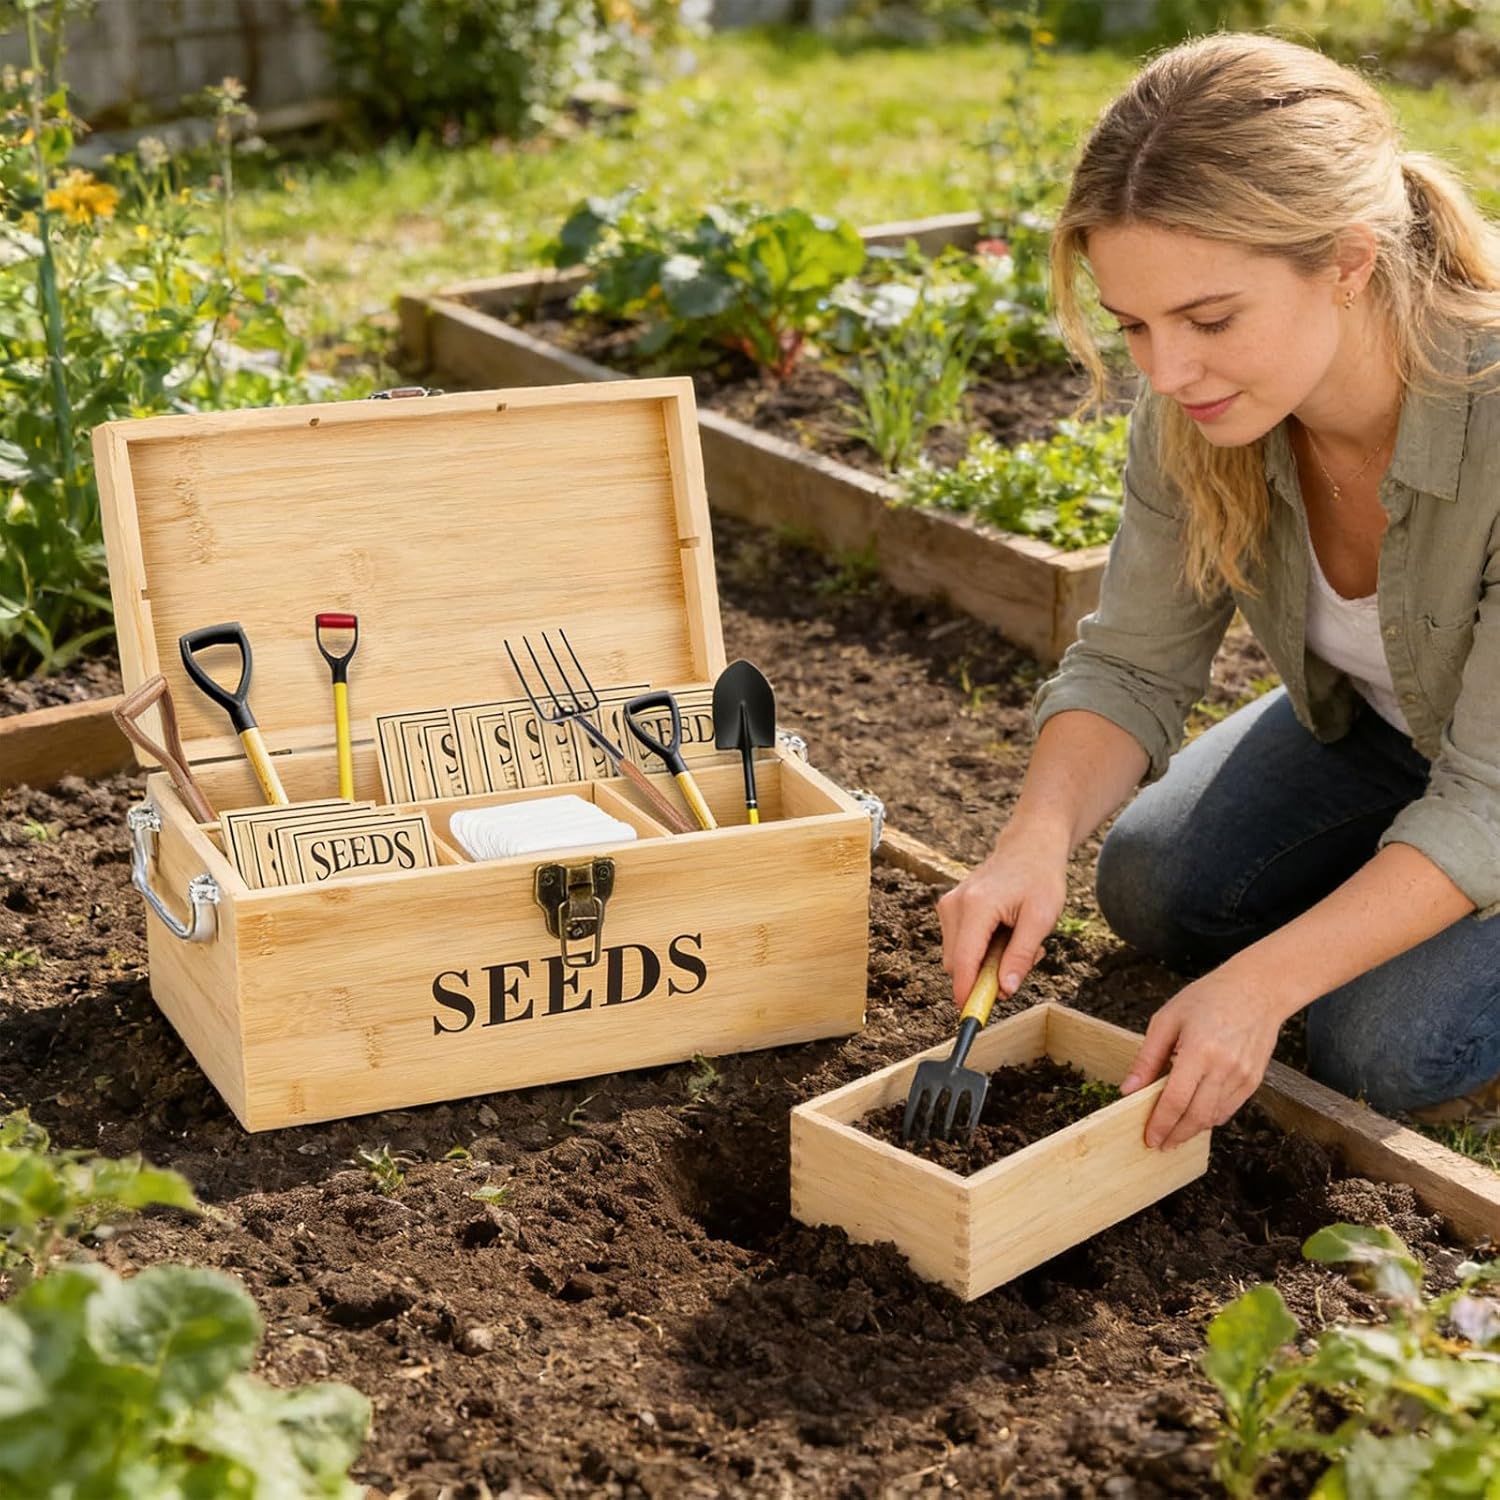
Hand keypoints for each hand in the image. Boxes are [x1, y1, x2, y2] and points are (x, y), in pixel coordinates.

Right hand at [937, 826, 1067, 1005]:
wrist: (1029, 845)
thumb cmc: (1039, 878)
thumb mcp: (1041, 919)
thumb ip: (1019, 956)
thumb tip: (1003, 989)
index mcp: (976, 907)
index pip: (963, 962)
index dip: (967, 993)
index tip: (972, 1018)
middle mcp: (954, 906)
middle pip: (957, 965)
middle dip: (985, 976)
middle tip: (1022, 960)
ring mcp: (949, 906)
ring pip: (958, 958)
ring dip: (985, 962)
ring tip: (1016, 939)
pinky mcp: (949, 908)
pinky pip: (960, 945)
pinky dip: (980, 950)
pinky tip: (1003, 932)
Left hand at [1120, 968, 1283, 1148]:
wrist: (1257, 990)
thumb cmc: (1208, 998)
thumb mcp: (1167, 1020)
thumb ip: (1147, 1058)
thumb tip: (1129, 1090)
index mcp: (1200, 1050)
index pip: (1176, 1100)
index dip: (1160, 1124)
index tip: (1149, 1138)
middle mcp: (1225, 1067)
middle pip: (1197, 1116)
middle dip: (1175, 1135)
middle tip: (1159, 1143)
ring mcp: (1243, 1077)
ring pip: (1214, 1117)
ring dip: (1192, 1129)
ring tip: (1173, 1132)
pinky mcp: (1254, 1081)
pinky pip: (1229, 1109)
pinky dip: (1210, 1117)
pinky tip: (1195, 1116)